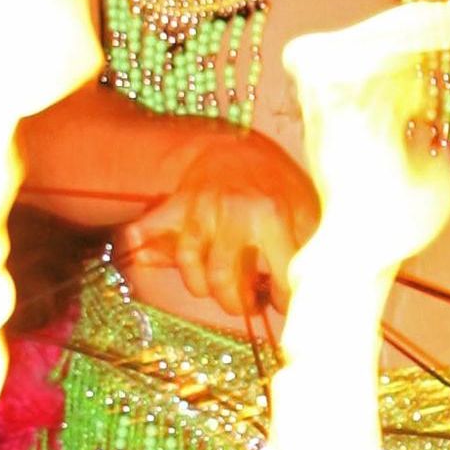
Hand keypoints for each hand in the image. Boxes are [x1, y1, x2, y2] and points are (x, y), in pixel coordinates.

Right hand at [122, 131, 318, 317]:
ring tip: (216, 285)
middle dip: (235, 303)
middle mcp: (233, 214)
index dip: (283, 299)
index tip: (282, 300)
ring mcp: (199, 210)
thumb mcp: (306, 209)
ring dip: (200, 285)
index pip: (279, 277)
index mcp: (272, 215)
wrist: (236, 145)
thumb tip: (306, 290)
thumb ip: (308, 247)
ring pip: (188, 264)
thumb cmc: (275, 183)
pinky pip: (147, 229)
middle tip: (246, 302)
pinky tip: (143, 258)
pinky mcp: (176, 207)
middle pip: (223, 279)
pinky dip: (140, 246)